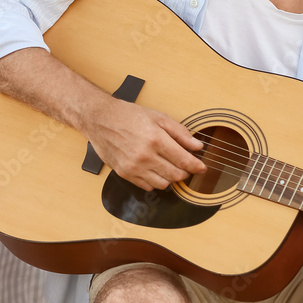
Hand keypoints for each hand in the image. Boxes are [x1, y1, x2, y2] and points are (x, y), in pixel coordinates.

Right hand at [82, 98, 205, 190]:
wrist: (100, 119)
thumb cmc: (129, 115)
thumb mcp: (158, 117)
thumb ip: (180, 132)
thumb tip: (197, 146)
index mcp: (156, 139)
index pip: (184, 161)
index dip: (196, 166)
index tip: (202, 168)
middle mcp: (145, 156)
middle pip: (175, 175)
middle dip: (184, 172)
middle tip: (185, 165)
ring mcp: (133, 167)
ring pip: (163, 184)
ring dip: (170, 178)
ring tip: (168, 166)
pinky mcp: (124, 174)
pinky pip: (147, 186)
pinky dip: (155, 181)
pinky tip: (154, 170)